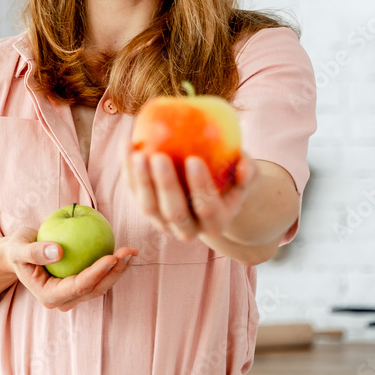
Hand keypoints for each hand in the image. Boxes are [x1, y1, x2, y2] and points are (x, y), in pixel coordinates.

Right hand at [1, 227, 136, 311]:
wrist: (19, 253)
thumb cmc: (17, 249)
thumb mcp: (18, 248)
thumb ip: (34, 252)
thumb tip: (58, 251)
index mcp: (49, 296)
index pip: (79, 286)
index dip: (97, 273)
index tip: (112, 256)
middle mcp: (63, 300)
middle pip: (95, 289)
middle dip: (115, 272)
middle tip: (128, 251)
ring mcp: (72, 294)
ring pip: (101, 286)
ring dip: (118, 270)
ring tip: (131, 251)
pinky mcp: (79, 285)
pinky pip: (99, 277)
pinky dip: (112, 265)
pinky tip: (123, 251)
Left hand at [122, 147, 258, 241]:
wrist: (212, 196)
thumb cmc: (231, 178)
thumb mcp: (246, 174)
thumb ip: (248, 170)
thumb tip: (244, 165)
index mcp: (217, 223)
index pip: (207, 208)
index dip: (200, 186)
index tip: (194, 159)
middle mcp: (188, 229)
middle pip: (174, 212)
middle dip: (165, 185)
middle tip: (159, 156)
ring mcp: (164, 222)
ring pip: (149, 207)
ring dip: (141, 181)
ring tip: (138, 153)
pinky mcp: (147, 209)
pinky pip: (134, 191)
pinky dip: (128, 169)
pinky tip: (127, 144)